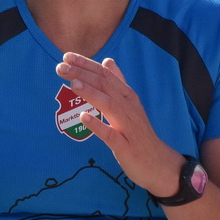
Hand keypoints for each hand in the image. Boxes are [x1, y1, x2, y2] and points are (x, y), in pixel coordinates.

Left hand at [58, 52, 181, 195]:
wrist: (158, 163)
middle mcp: (129, 108)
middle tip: (61, 66)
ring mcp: (128, 127)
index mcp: (127, 97)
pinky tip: (84, 117)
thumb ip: (118, 83)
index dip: (87, 65)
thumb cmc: (139, 134)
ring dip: (91, 93)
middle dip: (83, 74)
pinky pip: (111, 135)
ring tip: (73, 83)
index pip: (106, 75)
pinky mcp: (125, 147)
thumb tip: (108, 61)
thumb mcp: (130, 105)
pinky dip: (98, 125)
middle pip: (105, 86)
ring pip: (109, 105)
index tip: (67, 56)